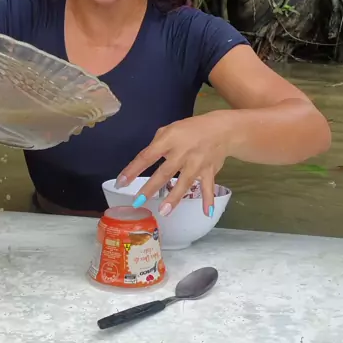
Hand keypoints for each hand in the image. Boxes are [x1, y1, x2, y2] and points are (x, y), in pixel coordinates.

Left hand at [117, 113, 232, 217]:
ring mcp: (197, 163)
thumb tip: (145, 162)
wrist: (222, 129)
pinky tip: (206, 213)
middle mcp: (182, 152)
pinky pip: (208, 187)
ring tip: (164, 211)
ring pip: (185, 182)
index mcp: (169, 140)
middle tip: (138, 201)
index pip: (147, 156)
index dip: (133, 169)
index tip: (121, 183)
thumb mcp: (170, 130)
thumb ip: (157, 145)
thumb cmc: (190, 130)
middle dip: (151, 187)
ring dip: (174, 197)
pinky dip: (208, 200)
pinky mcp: (210, 171)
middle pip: (165, 171)